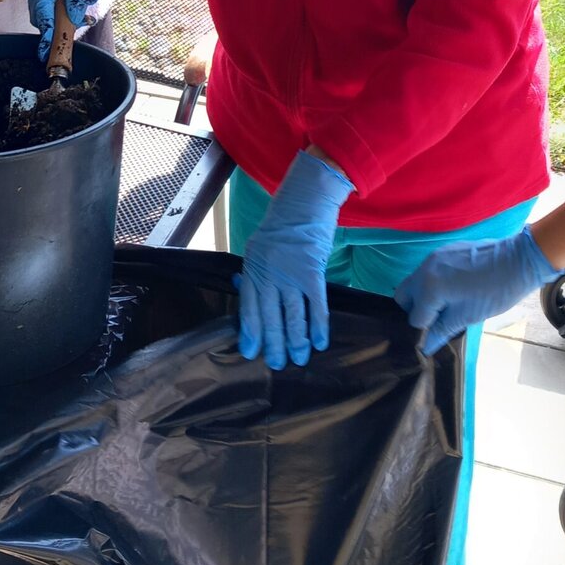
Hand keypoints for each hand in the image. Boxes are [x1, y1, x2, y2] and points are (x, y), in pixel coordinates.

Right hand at [23, 0, 102, 60]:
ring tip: (82, 20)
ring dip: (58, 21)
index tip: (49, 43)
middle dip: (54, 27)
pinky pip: (43, 8)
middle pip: (39, 13)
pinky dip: (56, 15)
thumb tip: (72, 22)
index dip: (46, 26)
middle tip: (69, 38)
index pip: (42, 6)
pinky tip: (73, 15)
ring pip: (41, 13)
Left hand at [239, 151, 353, 369]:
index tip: (251, 353)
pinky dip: (319, 325)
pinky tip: (321, 342)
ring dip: (297, 341)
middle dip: (274, 344)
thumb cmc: (282, 224)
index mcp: (253, 268)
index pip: (249, 307)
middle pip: (270, 317)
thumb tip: (244, 296)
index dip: (251, 332)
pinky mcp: (313, 271)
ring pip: (292, 316)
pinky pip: (316, 305)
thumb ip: (254, 273)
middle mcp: (268, 273)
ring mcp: (290, 273)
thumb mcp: (258, 247)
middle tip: (278, 364)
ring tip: (300, 359)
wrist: (305, 200)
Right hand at [394, 227, 561, 354]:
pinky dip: (433, 283)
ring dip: (425, 297)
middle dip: (416, 310)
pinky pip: (428, 271)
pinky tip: (455, 289)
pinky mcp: (443, 251)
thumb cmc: (495, 292)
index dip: (426, 329)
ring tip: (448, 305)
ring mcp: (432, 257)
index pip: (414, 317)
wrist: (518, 260)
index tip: (440, 332)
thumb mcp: (467, 316)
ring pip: (415, 282)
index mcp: (428, 286)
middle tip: (438, 319)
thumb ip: (441, 331)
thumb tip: (425, 349)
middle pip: (404, 296)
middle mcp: (424, 269)